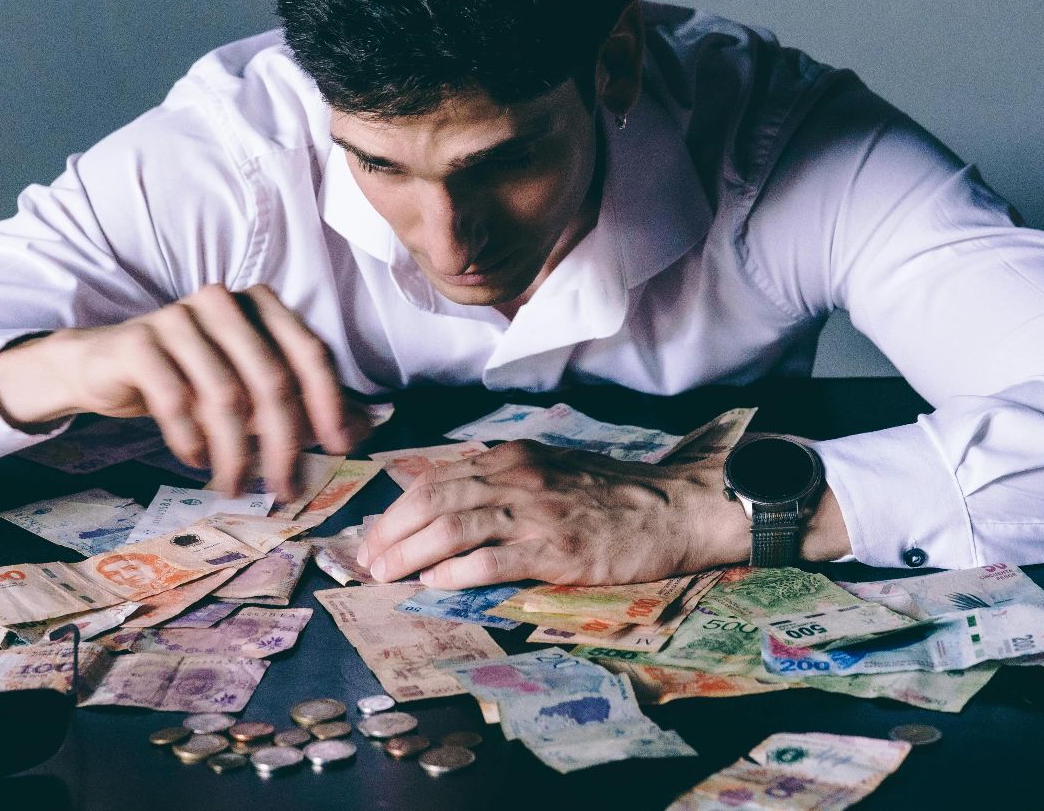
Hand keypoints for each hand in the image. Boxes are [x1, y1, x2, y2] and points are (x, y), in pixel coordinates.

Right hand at [0, 283, 370, 496]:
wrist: (107, 366)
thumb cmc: (192, 375)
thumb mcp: (252, 386)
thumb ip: (304, 400)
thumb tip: (363, 429)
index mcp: (261, 303)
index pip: (309, 353)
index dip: (330, 403)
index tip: (340, 450)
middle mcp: (224, 302)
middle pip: (272, 380)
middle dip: (284, 442)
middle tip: (285, 488)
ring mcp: (178, 317)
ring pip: (225, 396)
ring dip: (235, 452)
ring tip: (235, 485)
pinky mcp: (140, 341)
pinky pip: (176, 399)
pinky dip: (192, 440)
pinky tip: (198, 460)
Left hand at [355, 441, 749, 587]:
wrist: (676, 508)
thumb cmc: (617, 496)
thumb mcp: (554, 471)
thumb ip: (507, 483)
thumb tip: (453, 507)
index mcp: (514, 458)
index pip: (438, 479)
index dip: (397, 509)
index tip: (375, 535)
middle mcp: (518, 478)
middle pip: (433, 500)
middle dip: (391, 533)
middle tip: (368, 562)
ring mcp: (536, 512)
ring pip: (452, 527)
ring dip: (410, 554)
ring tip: (387, 576)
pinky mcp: (555, 548)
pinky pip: (490, 558)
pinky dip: (454, 572)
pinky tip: (434, 584)